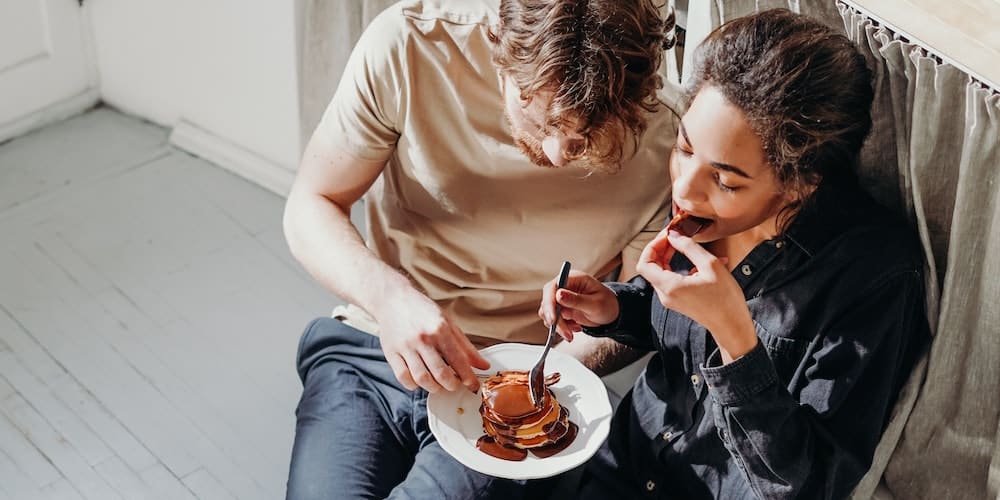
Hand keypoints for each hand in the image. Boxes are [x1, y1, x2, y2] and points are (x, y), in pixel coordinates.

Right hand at [375, 288, 489, 392]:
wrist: (393, 299)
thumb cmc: (422, 310)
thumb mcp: (448, 322)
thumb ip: (465, 346)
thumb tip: (483, 364)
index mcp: (440, 329)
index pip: (458, 360)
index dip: (468, 377)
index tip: (473, 385)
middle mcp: (423, 339)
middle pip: (441, 374)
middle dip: (451, 385)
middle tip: (454, 385)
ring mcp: (406, 346)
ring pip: (422, 378)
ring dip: (433, 387)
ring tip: (438, 385)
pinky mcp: (391, 352)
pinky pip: (403, 377)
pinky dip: (413, 385)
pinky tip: (419, 381)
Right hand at [538, 270, 618, 342]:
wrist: (612, 312)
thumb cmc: (607, 304)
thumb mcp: (596, 304)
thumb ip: (577, 300)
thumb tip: (558, 295)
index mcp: (573, 279)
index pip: (553, 287)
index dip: (549, 303)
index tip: (553, 319)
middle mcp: (564, 286)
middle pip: (548, 301)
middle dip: (554, 319)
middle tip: (566, 332)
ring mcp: (561, 298)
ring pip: (548, 313)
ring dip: (558, 326)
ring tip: (572, 332)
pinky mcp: (561, 309)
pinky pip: (553, 320)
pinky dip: (562, 327)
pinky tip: (575, 327)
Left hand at [637, 229, 757, 362]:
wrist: (732, 326)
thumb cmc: (725, 299)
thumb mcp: (710, 265)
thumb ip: (689, 247)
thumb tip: (675, 235)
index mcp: (669, 286)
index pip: (645, 263)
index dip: (653, 245)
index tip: (668, 235)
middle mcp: (665, 294)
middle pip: (651, 266)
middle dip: (661, 248)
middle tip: (676, 236)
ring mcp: (671, 299)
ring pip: (662, 272)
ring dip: (671, 256)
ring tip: (688, 245)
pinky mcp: (678, 300)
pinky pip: (672, 279)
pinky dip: (681, 266)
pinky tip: (700, 262)